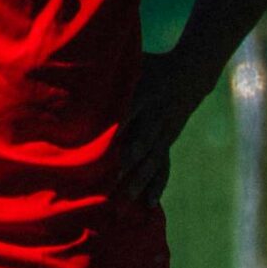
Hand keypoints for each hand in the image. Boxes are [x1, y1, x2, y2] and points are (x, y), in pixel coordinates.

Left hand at [113, 49, 208, 206]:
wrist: (189, 74)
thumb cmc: (150, 66)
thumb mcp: (134, 64)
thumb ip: (112, 71)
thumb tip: (77, 67)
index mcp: (143, 95)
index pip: (128, 114)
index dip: (118, 129)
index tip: (105, 146)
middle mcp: (154, 118)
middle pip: (141, 143)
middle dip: (128, 162)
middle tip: (113, 180)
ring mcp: (164, 134)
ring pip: (151, 161)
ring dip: (139, 180)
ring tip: (126, 199)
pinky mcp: (167, 144)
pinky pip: (163, 168)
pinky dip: (157, 186)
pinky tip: (149, 203)